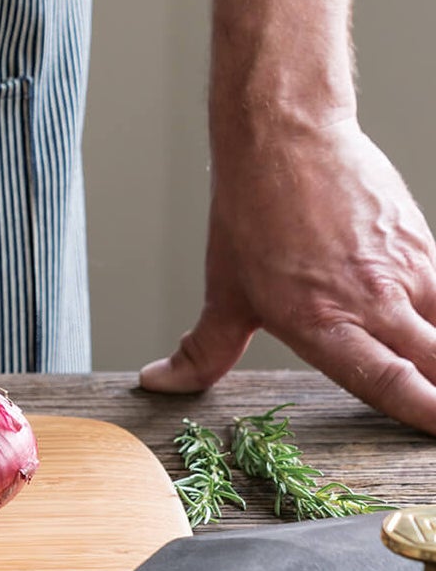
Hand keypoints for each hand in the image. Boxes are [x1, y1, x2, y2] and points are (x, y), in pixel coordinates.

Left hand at [139, 115, 435, 432]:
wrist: (286, 136)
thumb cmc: (253, 211)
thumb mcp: (225, 290)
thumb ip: (205, 350)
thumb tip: (161, 383)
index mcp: (320, 322)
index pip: (387, 384)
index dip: (422, 414)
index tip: (435, 433)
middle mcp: (369, 301)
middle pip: (435, 364)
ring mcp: (403, 271)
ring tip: (431, 368)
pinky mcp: (421, 244)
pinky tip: (429, 328)